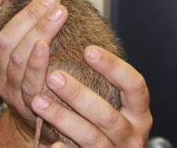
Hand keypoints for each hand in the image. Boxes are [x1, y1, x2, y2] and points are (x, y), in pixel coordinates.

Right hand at [0, 0, 67, 129]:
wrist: (48, 112)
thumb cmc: (37, 69)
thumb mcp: (22, 45)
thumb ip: (21, 24)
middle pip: (2, 40)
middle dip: (27, 15)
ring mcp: (8, 89)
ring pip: (17, 56)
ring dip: (40, 30)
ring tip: (59, 12)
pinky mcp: (25, 103)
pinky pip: (30, 80)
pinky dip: (37, 62)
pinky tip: (47, 45)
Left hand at [31, 46, 151, 146]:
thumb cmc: (107, 123)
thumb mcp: (114, 103)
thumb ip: (104, 80)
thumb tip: (79, 39)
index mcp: (138, 113)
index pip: (134, 86)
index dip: (114, 68)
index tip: (88, 49)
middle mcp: (130, 134)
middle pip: (108, 115)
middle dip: (79, 95)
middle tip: (54, 76)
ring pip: (90, 137)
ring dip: (63, 118)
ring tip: (37, 101)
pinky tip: (51, 142)